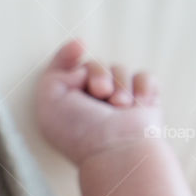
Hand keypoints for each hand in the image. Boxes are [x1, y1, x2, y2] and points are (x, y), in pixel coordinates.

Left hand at [34, 40, 163, 165]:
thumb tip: (82, 63)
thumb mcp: (50, 98)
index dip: (69, 54)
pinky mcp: (143, 102)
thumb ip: (56, 72)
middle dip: (98, 73)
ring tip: (119, 105)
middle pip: (95, 63)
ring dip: (120, 84)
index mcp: (67, 101)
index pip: (66, 68)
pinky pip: (145, 76)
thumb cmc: (79, 129)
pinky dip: (143, 87)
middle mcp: (91, 101)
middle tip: (100, 92)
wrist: (117, 149)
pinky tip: (138, 104)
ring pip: (120, 69)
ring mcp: (118, 101)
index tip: (80, 46)